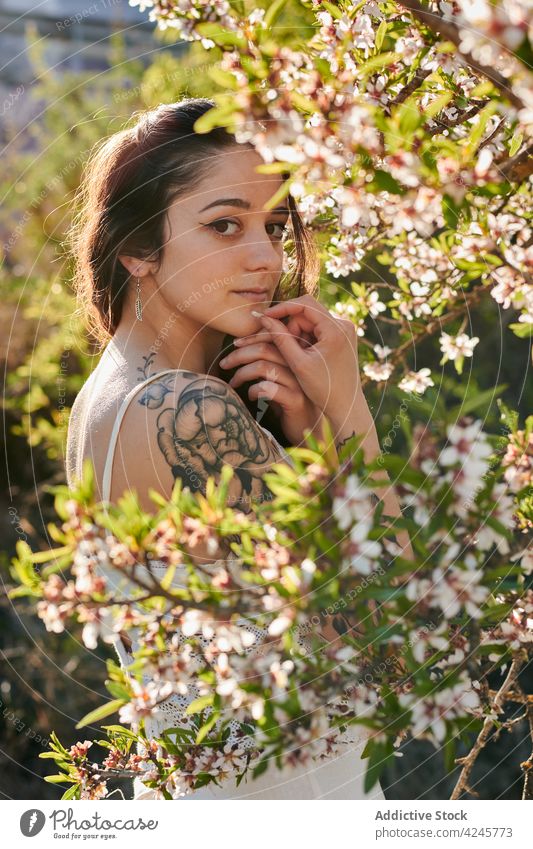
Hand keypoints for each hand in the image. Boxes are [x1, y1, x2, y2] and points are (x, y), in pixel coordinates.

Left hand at [218, 337, 325, 445]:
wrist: (307, 428)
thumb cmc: (287, 402)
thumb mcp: (276, 379)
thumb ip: (266, 363)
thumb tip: (240, 349)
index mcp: (293, 356)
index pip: (272, 336)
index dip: (251, 337)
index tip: (234, 344)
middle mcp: (297, 366)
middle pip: (265, 349)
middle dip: (239, 355)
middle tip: (224, 364)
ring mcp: (298, 383)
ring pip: (264, 367)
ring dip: (242, 373)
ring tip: (233, 382)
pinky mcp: (295, 400)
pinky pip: (268, 388)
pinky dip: (253, 390)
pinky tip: (250, 396)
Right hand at [234, 294, 362, 433]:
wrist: (346, 406)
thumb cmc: (324, 389)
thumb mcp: (298, 364)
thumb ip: (281, 338)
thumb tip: (264, 318)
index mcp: (336, 329)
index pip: (305, 304)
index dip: (283, 308)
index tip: (265, 317)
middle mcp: (344, 325)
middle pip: (307, 314)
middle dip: (292, 329)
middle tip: (288, 351)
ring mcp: (345, 330)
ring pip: (311, 322)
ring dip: (299, 336)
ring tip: (300, 359)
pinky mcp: (343, 337)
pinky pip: (318, 330)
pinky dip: (307, 341)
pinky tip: (307, 358)